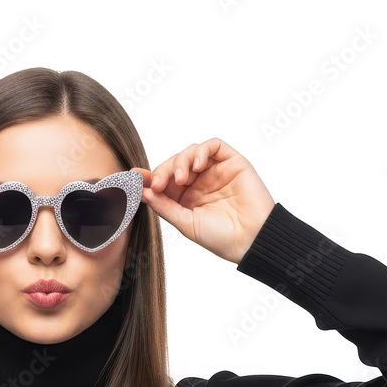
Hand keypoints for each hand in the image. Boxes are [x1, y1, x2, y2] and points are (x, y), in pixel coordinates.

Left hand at [132, 138, 275, 264]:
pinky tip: (196, 166)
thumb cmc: (221, 238)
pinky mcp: (233, 162)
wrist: (252, 240)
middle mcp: (199, 182)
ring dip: (180, 161)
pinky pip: (214, 146)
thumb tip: (141, 191)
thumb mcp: (185, 223)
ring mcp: (216, 171)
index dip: (148, 177)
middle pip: (174, 164)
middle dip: (163, 170)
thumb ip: (164, 205)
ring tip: (181, 179)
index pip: (163, 180)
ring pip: (191, 152)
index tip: (134, 178)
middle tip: (158, 183)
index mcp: (186, 197)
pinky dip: (201, 151)